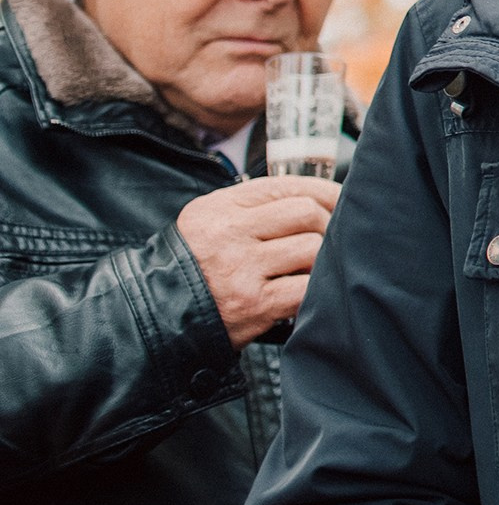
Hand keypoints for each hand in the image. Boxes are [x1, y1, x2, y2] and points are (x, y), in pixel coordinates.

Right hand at [173, 175, 341, 347]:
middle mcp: (229, 233)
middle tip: (328, 241)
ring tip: (310, 270)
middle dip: (326, 226)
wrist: (152, 318)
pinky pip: (305, 288)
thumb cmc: (190, 270)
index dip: (323, 191)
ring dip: (321, 261)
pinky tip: (305, 294)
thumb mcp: (208, 225)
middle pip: (305, 213)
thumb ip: (252, 209)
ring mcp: (241, 269)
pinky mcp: (253, 303)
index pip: (285, 186)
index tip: (341, 199)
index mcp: (219, 208)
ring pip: (312, 248)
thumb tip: (314, 202)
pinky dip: (314, 291)